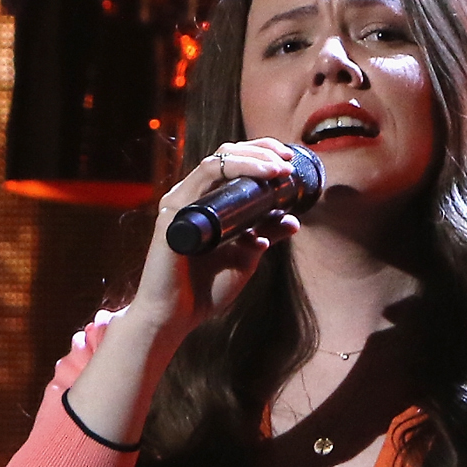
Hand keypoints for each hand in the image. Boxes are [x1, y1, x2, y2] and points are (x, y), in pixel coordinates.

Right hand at [131, 137, 304, 346]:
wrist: (175, 317)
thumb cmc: (203, 290)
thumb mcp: (244, 258)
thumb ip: (264, 237)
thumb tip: (292, 221)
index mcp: (206, 204)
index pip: (232, 165)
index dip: (261, 155)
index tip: (289, 162)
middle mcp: (192, 197)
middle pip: (226, 155)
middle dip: (260, 150)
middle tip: (287, 160)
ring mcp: (181, 202)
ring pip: (216, 161)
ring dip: (252, 158)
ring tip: (279, 168)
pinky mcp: (174, 211)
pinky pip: (204, 177)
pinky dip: (234, 170)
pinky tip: (260, 178)